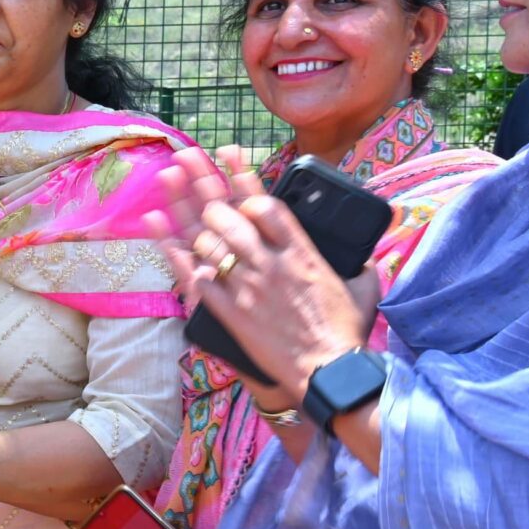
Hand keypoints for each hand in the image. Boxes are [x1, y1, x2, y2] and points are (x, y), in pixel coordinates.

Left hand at [149, 145, 368, 400]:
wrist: (328, 373)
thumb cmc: (346, 334)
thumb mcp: (363, 290)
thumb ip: (361, 266)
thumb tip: (365, 257)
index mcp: (303, 254)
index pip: (269, 205)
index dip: (244, 178)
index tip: (228, 155)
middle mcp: (272, 264)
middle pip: (230, 217)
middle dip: (204, 186)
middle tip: (185, 162)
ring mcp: (249, 288)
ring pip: (211, 243)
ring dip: (188, 214)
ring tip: (170, 187)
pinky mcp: (233, 314)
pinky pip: (199, 279)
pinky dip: (179, 256)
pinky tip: (163, 237)